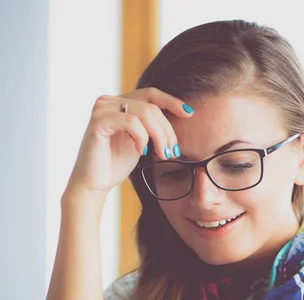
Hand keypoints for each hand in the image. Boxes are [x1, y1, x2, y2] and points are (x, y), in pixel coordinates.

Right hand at [65, 87, 193, 201]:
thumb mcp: (141, 141)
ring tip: (162, 155)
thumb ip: (152, 127)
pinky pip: (131, 122)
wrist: (94, 183)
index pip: (151, 94)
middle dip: (167, 131)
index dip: (171, 101)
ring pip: (144, 113)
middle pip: (151, 106)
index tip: (189, 114)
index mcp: (120, 103)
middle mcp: (109, 101)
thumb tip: (179, 117)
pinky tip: (141, 152)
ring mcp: (102, 109)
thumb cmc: (116, 164)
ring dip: (160, 136)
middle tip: (173, 152)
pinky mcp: (98, 122)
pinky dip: (142, 138)